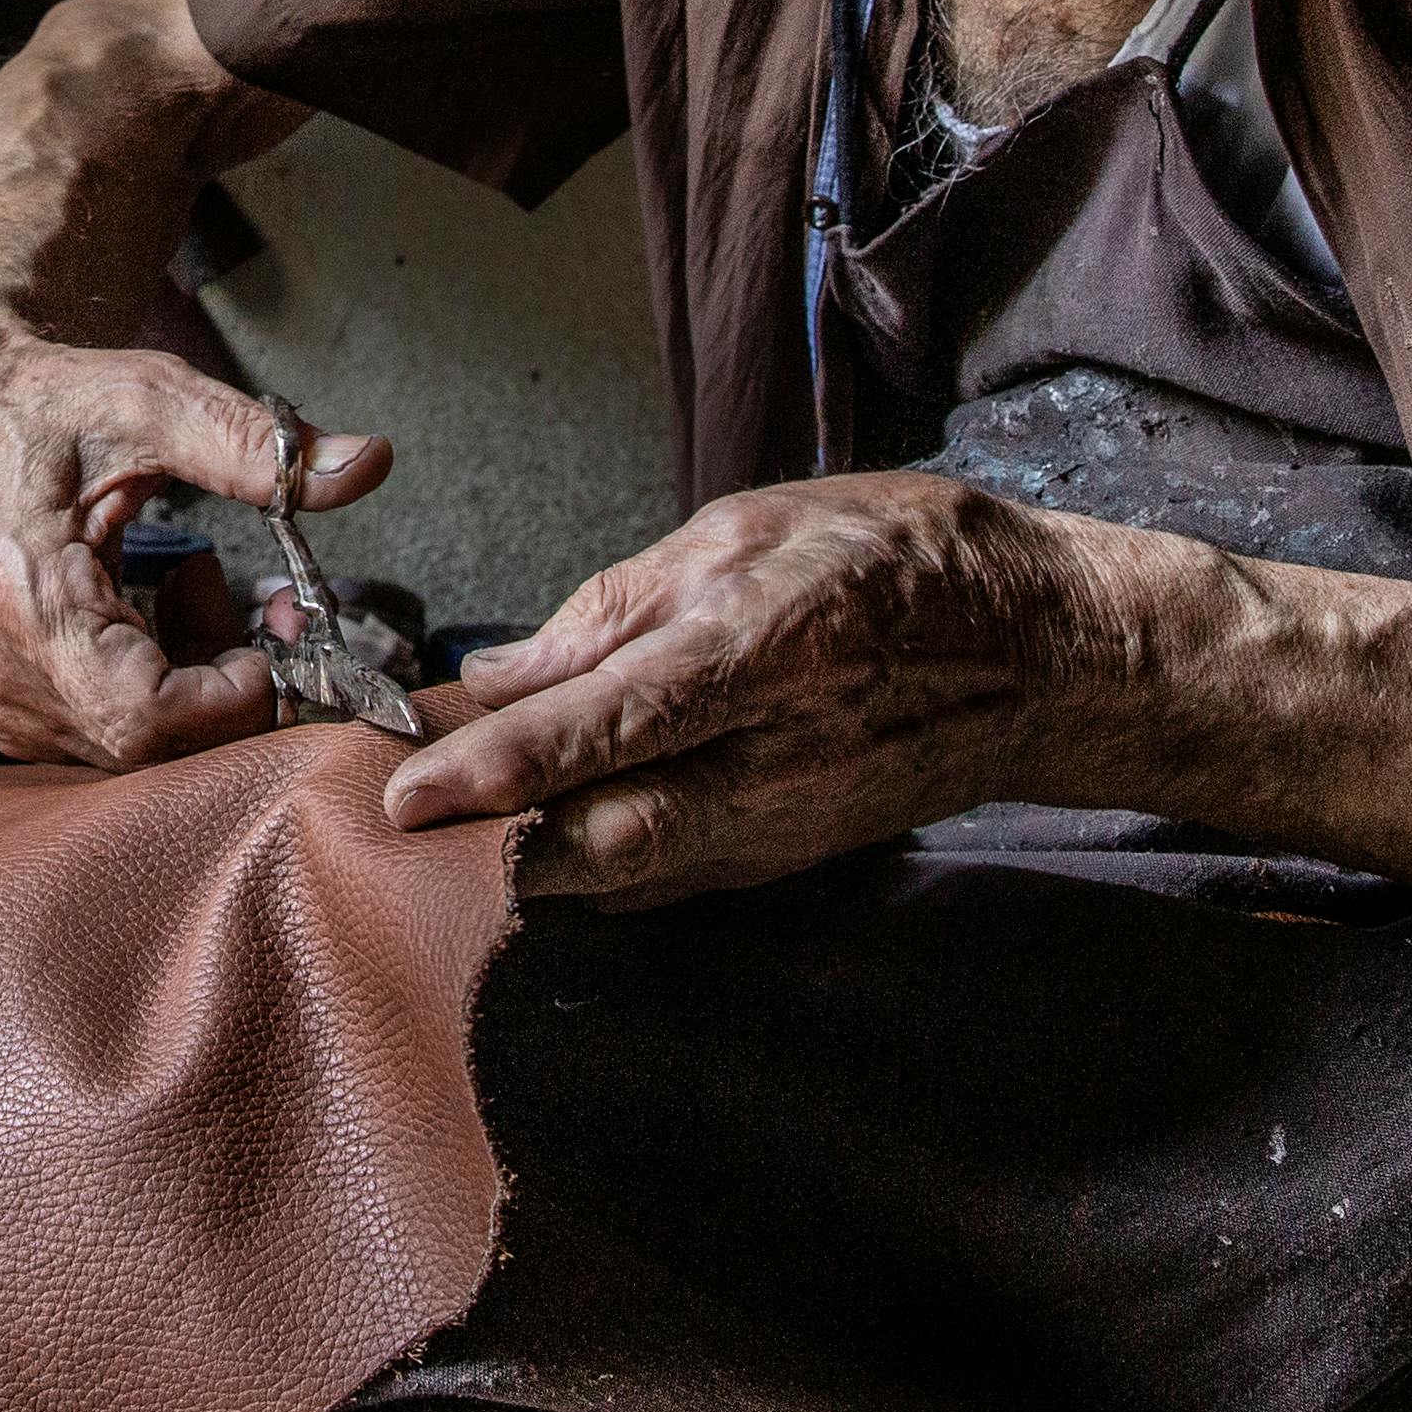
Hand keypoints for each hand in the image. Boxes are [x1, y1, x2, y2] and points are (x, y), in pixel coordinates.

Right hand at [0, 308, 390, 766]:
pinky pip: (113, 730)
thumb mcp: (156, 401)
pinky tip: (166, 605)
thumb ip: (260, 445)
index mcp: (29, 593)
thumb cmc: (49, 399)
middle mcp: (7, 661)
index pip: (143, 716)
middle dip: (234, 689)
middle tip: (279, 614)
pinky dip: (168, 680)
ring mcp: (7, 689)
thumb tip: (364, 464)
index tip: (275, 643)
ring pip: (137, 745)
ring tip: (209, 586)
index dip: (231, 700)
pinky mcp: (19, 696)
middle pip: (149, 745)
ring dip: (202, 680)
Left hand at [382, 470, 1106, 902]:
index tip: (404, 792)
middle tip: (369, 836)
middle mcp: (769, 764)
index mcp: (757, 656)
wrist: (1042, 655)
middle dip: (479, 849)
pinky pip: (658, 877)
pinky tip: (509, 850)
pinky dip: (577, 871)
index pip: (606, 728)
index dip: (501, 769)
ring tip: (412, 844)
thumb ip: (617, 609)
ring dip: (514, 868)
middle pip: (601, 839)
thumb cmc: (895, 564)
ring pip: (622, 873)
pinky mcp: (777, 863)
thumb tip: (503, 671)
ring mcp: (776, 830)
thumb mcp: (747, 534)